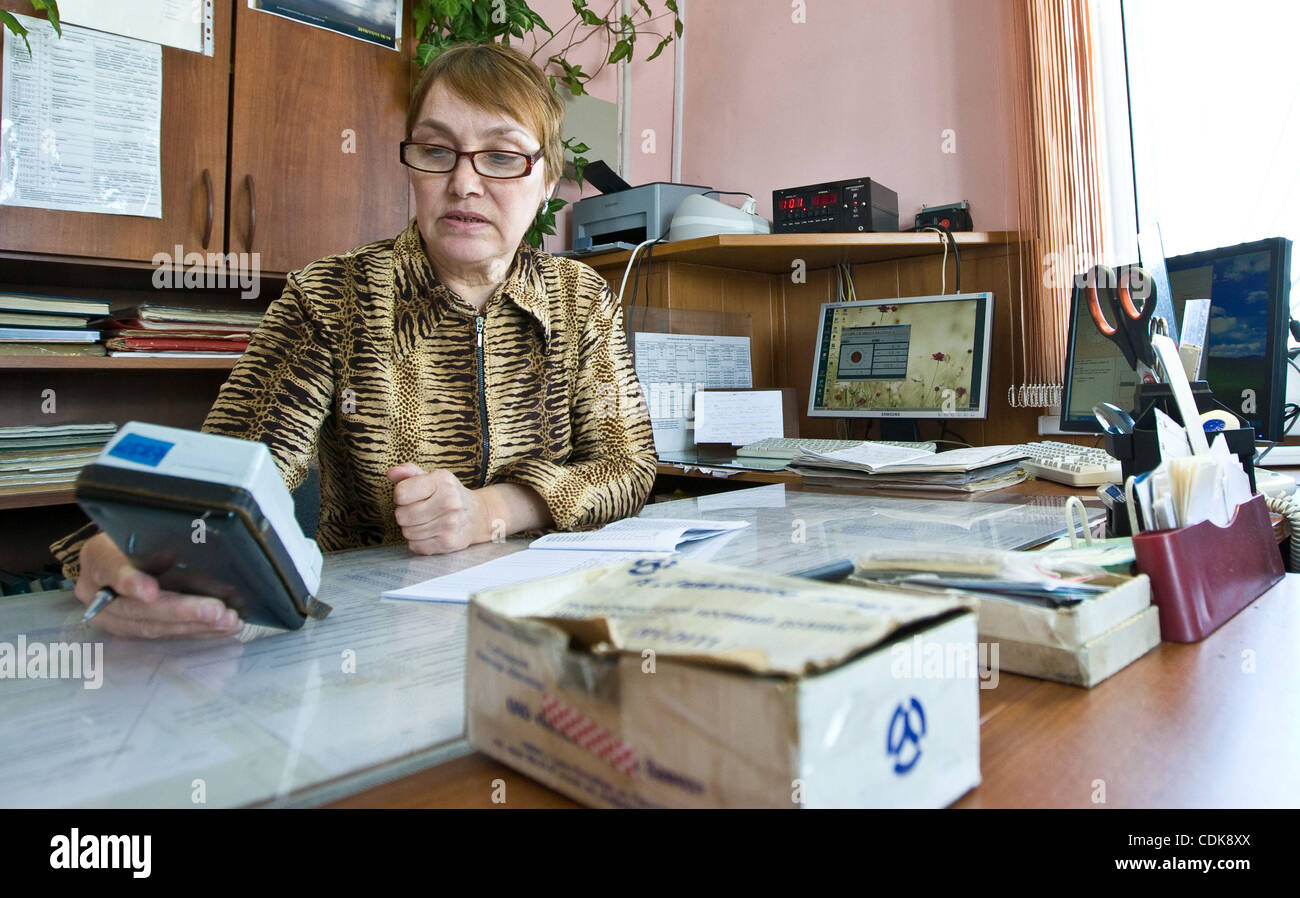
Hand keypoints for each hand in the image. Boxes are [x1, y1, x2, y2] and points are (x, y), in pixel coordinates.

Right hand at [74, 533, 242, 638]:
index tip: (150, 592)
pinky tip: (225, 627)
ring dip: (197, 626)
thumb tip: (172, 556)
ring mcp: (115, 619)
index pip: (111, 570)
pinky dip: (200, 630)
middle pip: (139, 609)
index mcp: (97, 559)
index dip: (131, 582)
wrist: (119, 556)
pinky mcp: (136, 631)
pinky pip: (169, 634)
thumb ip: (155, 546)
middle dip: (181, 611)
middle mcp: (99, 595)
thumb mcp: (144, 531)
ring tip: (229, 621)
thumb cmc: (136, 537)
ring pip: (156, 627)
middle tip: (216, 611)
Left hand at [387, 464, 489, 554]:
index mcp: (442, 482)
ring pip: (407, 532)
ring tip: (425, 521)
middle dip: (405, 513)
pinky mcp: (448, 543)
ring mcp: (450, 524)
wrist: (476, 515)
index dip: (401, 496)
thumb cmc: (448, 495)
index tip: (411, 495)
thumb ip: (409, 472)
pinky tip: (430, 532)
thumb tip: (391, 473)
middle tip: (418, 510)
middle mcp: (449, 502)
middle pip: (402, 515)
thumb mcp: (432, 478)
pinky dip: (418, 541)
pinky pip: (415, 546)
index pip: (401, 494)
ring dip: (411, 528)